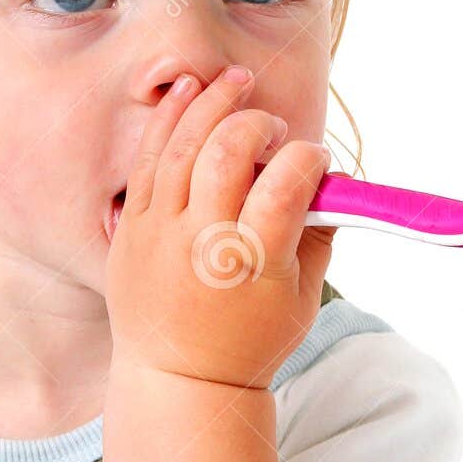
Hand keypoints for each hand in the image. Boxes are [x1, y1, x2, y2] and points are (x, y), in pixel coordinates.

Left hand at [104, 66, 334, 388]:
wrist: (177, 379)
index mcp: (252, 263)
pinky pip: (147, 159)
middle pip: (228, 154)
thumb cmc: (251, 340)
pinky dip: (169, 119)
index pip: (285, 185)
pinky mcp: (131, 228)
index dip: (309, 159)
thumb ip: (321, 233)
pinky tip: (189, 90)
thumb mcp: (305, 297)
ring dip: (212, 104)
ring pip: (182, 146)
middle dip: (257, 126)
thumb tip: (332, 179)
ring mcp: (159, 233)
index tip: (316, 161)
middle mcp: (201, 243)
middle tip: (273, 133)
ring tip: (237, 82)